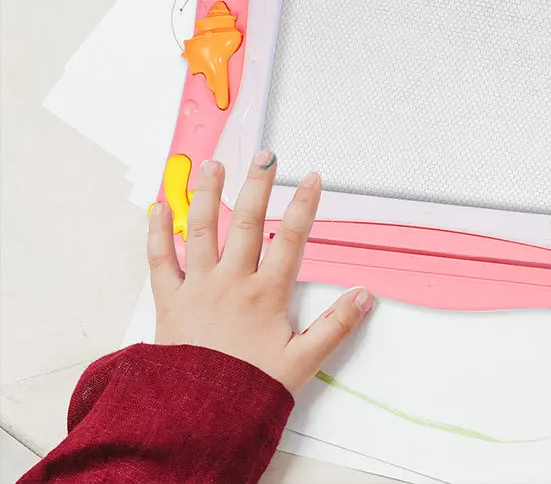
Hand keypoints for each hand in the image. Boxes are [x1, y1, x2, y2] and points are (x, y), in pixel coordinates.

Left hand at [147, 150, 372, 393]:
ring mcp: (198, 289)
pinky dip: (158, 233)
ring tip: (213, 165)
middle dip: (258, 185)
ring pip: (203, 231)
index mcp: (265, 295)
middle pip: (247, 223)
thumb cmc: (247, 392)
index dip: (304, 205)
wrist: (194, 421)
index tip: (311, 177)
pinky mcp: (169, 303)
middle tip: (264, 157)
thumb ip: (335, 326)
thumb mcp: (302, 362)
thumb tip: (365, 296)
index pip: (291, 238)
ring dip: (207, 195)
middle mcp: (232, 283)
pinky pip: (160, 261)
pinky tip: (159, 208)